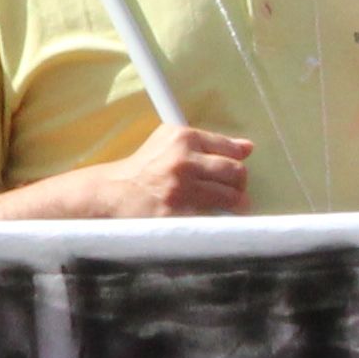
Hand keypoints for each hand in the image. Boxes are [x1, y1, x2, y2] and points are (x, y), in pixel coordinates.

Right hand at [62, 125, 261, 217]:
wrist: (112, 194)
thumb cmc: (143, 169)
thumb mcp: (169, 144)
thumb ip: (207, 144)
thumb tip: (247, 147)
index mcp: (182, 137)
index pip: (229, 148)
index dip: (238, 160)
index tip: (236, 170)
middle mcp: (183, 160)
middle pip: (235, 172)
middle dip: (240, 184)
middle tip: (235, 191)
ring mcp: (181, 189)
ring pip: (231, 197)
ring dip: (236, 204)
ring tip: (232, 207)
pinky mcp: (178, 214)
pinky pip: (214, 218)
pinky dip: (219, 219)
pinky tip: (213, 219)